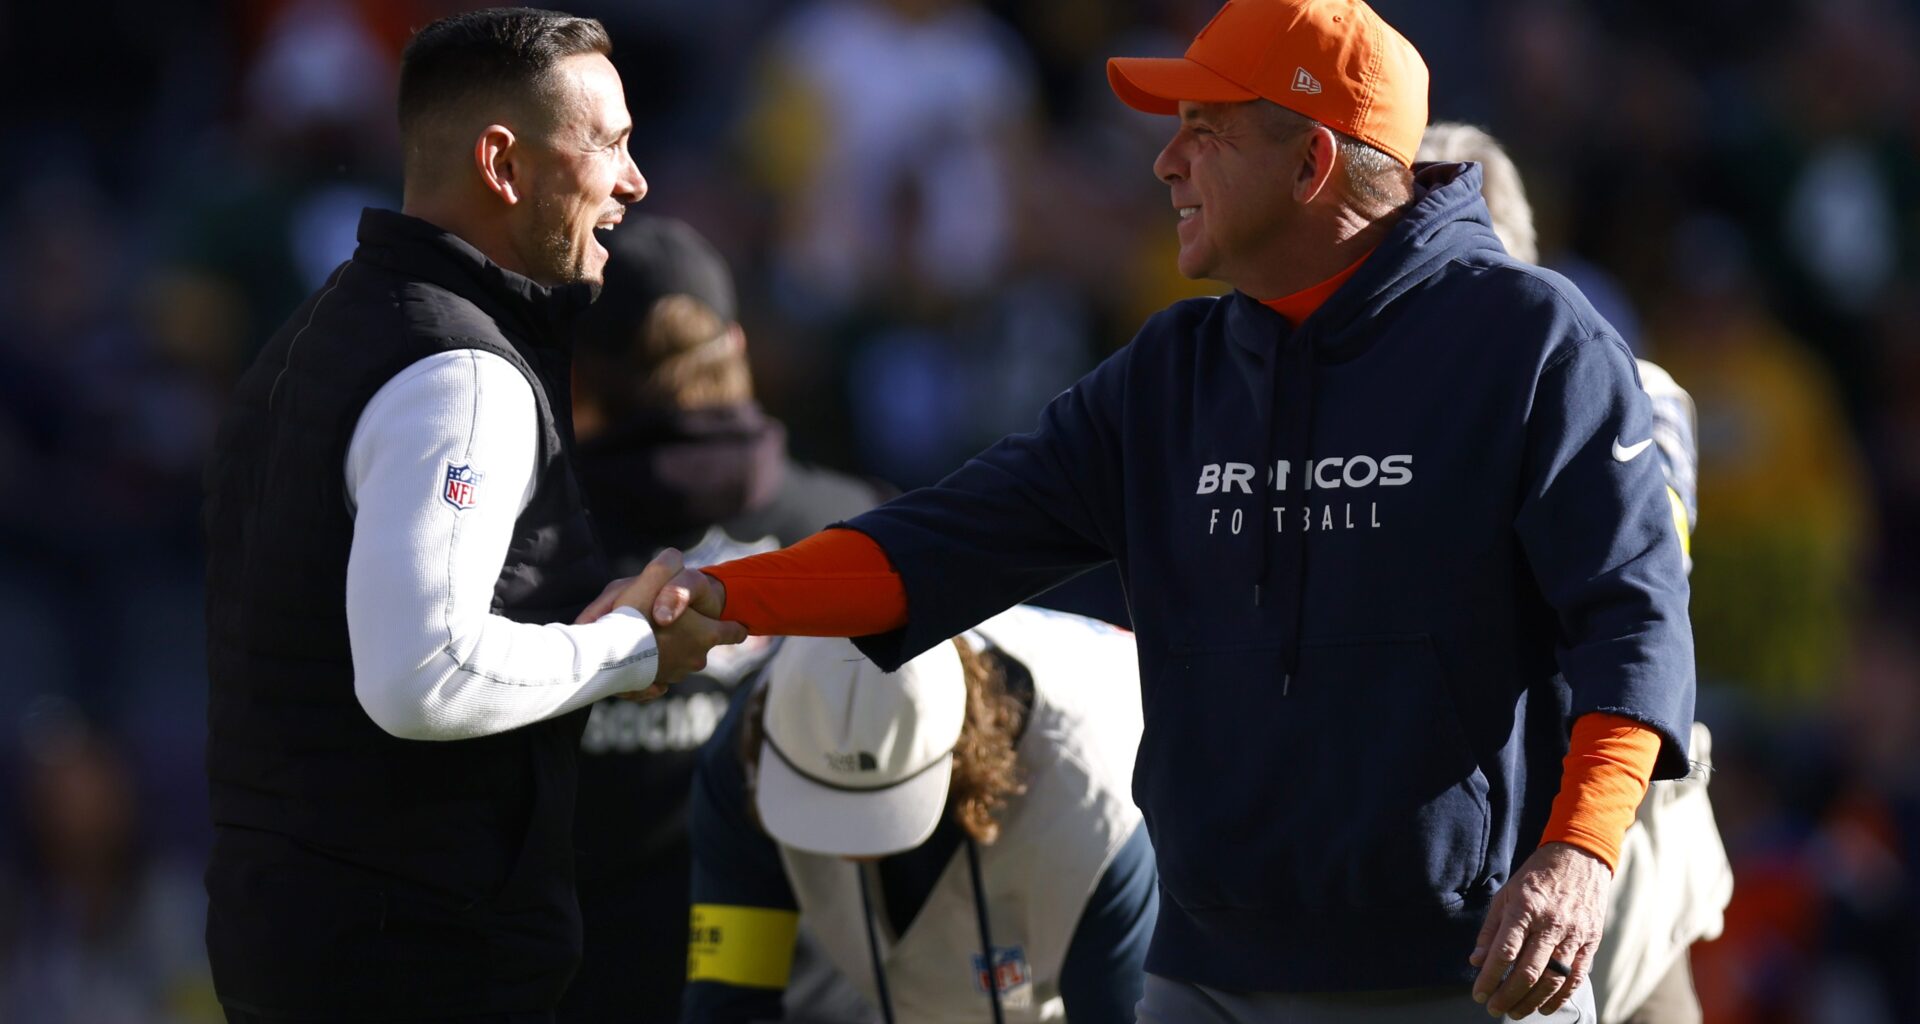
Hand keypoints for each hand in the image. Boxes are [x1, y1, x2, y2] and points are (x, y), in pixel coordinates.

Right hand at [576, 549, 744, 694]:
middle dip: (688, 636)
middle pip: (700, 646)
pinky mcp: (650, 688)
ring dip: (665, 652)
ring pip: (676, 662)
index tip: (731, 624)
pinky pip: (654, 679)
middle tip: (667, 623)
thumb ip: (668, 563)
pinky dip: (647, 671)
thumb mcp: (654, 576)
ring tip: (644, 640)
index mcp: (706, 634)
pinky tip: (634, 661)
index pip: (735, 632)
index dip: (733, 626)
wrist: (606, 652)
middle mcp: (695, 659)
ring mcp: (674, 675)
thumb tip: (674, 558)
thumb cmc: (635, 614)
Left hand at [1469, 842, 1610, 1018]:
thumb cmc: (1536, 877)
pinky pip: (1576, 978)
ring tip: (1515, 1011)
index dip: (1490, 977)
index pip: (1505, 951)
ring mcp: (1573, 934)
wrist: (1580, 858)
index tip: (1478, 993)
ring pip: (1553, 979)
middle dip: (1508, 995)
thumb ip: (1491, 930)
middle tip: (1494, 1008)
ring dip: (1532, 1001)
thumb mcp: (1506, 894)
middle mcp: (1550, 923)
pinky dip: (1560, 998)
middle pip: (1528, 971)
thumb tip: (1476, 961)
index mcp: (1525, 908)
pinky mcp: (1590, 942)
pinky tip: (1545, 1008)